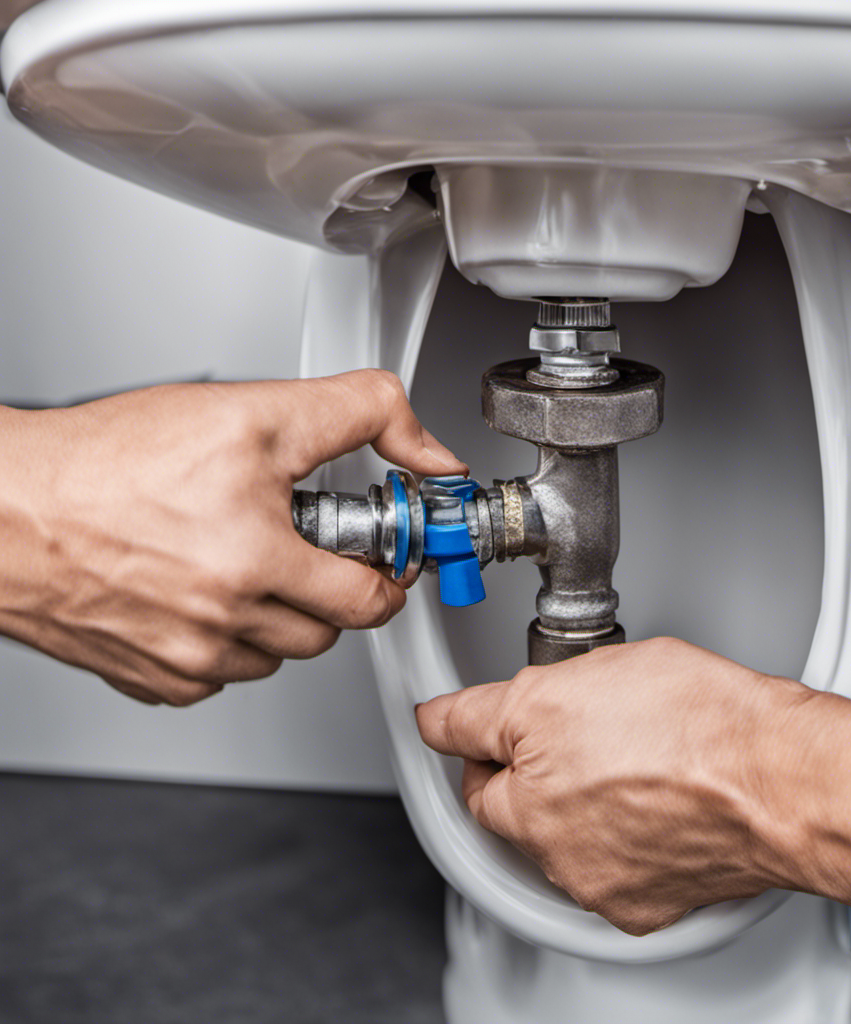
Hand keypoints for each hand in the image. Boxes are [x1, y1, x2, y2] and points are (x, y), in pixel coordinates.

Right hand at [0, 370, 464, 705]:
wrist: (3, 507)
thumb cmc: (107, 460)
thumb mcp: (254, 409)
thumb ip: (360, 415)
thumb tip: (430, 454)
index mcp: (255, 560)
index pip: (369, 599)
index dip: (386, 570)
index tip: (383, 553)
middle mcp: (222, 621)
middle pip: (326, 630)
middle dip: (330, 587)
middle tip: (302, 541)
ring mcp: (185, 657)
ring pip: (274, 655)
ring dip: (278, 613)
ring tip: (241, 554)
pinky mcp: (151, 678)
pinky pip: (220, 674)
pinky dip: (225, 638)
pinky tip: (200, 588)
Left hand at [416, 637, 850, 935]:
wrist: (781, 782)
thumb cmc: (713, 718)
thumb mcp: (611, 664)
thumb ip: (543, 691)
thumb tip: (514, 703)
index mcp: (531, 732)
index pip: (454, 729)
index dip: (454, 722)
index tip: (444, 723)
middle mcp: (540, 810)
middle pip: (497, 797)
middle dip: (514, 774)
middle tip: (563, 746)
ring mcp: (580, 865)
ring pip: (545, 840)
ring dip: (564, 815)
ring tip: (629, 779)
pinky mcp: (620, 904)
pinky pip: (593, 873)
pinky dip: (609, 851)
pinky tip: (650, 817)